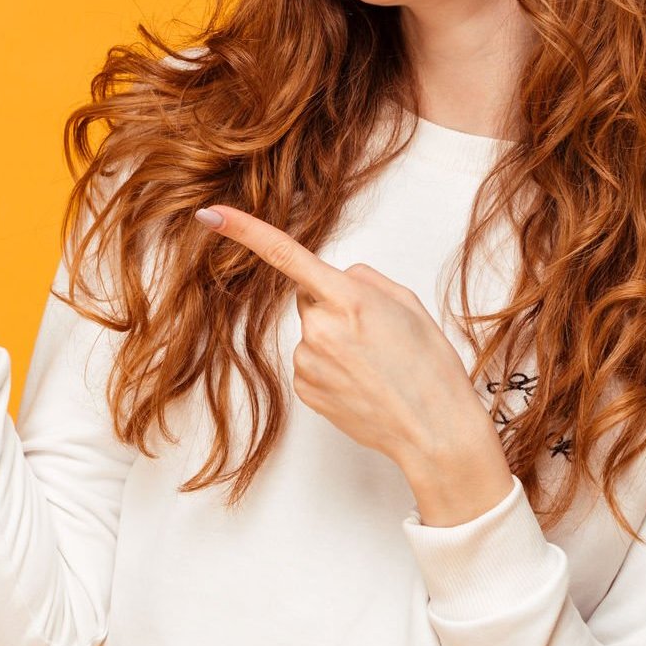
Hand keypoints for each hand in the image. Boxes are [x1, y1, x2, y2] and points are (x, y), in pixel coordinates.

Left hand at [193, 203, 517, 525]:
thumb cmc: (429, 367)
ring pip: (312, 333)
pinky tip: (361, 382)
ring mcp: (307, 361)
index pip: (286, 255)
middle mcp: (320, 329)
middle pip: (310, 299)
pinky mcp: (303, 389)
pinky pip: (310, 362)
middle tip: (376, 335)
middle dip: (335, 306)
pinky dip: (331, 367)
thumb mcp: (407, 304)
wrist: (433, 430)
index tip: (212, 215)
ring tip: (374, 365)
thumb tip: (336, 277)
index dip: (245, 231)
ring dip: (336, 341)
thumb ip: (364, 280)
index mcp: (349, 299)